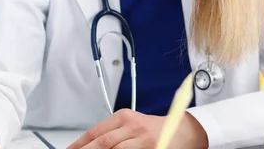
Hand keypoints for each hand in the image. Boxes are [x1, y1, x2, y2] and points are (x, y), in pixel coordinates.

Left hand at [67, 109, 207, 148]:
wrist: (185, 130)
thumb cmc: (156, 129)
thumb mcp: (131, 125)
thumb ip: (113, 133)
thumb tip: (89, 145)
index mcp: (124, 117)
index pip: (95, 133)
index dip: (79, 144)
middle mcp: (133, 127)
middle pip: (102, 143)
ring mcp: (142, 141)